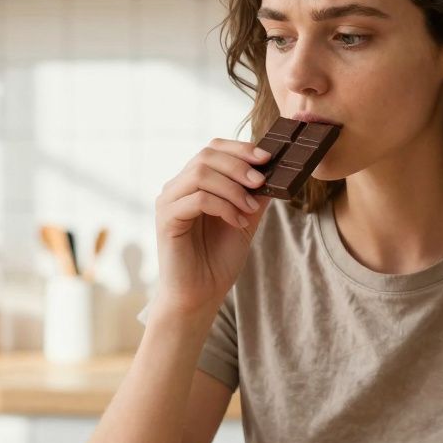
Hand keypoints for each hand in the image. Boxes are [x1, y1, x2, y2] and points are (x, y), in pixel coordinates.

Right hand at [153, 138, 273, 315]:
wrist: (200, 294)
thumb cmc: (218, 260)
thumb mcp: (245, 219)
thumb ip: (255, 195)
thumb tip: (276, 170)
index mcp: (194, 183)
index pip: (213, 149)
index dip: (240, 148)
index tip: (267, 158)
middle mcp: (177, 187)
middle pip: (206, 156)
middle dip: (239, 165)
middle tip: (261, 182)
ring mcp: (168, 201)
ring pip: (201, 174)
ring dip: (233, 188)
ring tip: (250, 209)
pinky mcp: (166, 219)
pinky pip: (197, 199)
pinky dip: (223, 207)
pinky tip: (237, 223)